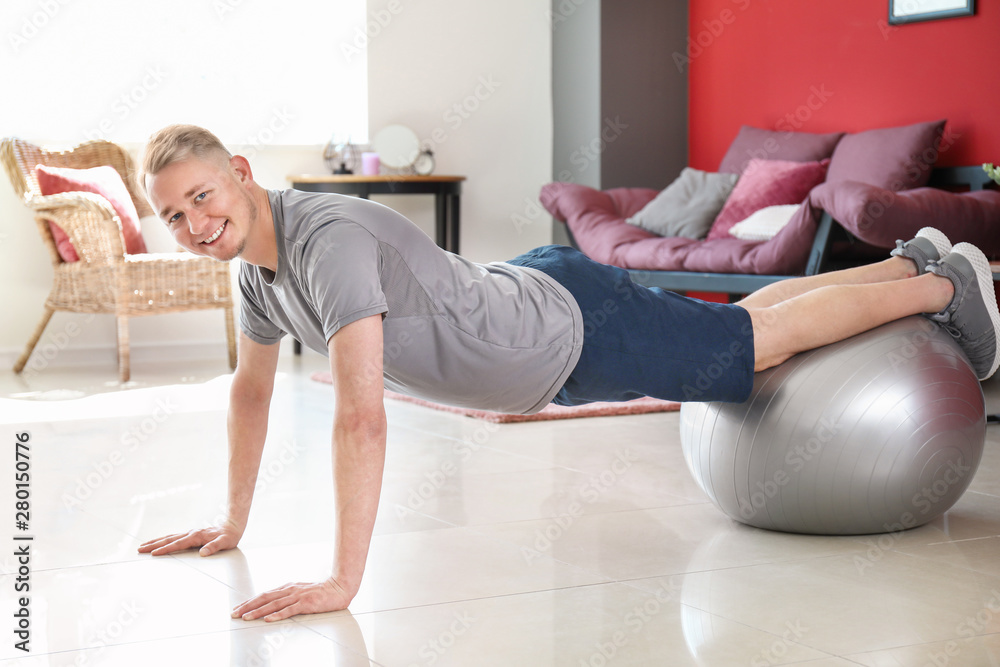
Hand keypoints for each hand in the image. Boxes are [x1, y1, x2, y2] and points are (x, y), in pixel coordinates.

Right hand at [138, 523, 241, 556]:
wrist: (233, 526)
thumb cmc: (229, 536)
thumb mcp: (225, 543)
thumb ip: (214, 547)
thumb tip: (203, 553)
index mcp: (196, 536)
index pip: (177, 544)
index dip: (165, 549)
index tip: (153, 554)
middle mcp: (191, 533)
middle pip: (169, 539)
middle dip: (153, 545)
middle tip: (139, 549)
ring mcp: (190, 533)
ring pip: (169, 537)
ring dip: (156, 541)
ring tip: (144, 545)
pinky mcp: (191, 535)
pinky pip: (174, 537)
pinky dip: (164, 540)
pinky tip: (159, 542)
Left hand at [232, 578, 352, 621]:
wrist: (339, 588)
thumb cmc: (321, 592)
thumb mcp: (301, 592)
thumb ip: (288, 596)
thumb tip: (274, 604)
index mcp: (288, 588)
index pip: (264, 594)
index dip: (250, 601)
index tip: (238, 608)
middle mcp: (290, 590)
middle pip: (264, 598)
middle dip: (248, 606)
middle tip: (234, 614)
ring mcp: (297, 596)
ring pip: (273, 604)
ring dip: (258, 611)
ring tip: (246, 617)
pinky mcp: (306, 603)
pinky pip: (289, 610)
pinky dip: (278, 615)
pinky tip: (268, 619)